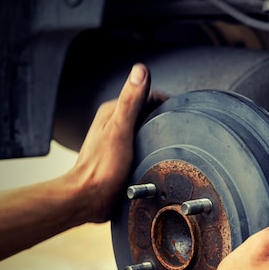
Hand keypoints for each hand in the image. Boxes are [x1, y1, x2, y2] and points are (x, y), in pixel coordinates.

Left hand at [65, 64, 164, 222]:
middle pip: (149, 112)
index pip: (147, 95)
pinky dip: (154, 148)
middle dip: (164, 118)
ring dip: (160, 134)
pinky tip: (159, 157)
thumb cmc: (102, 169)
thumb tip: (140, 70)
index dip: (166, 102)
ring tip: (171, 144)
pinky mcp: (123, 156)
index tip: (179, 113)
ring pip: (147, 129)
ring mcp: (119, 139)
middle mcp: (115, 123)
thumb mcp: (120, 130)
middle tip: (178, 131)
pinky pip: (144, 145)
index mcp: (113, 111)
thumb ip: (131, 100)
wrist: (89, 199)